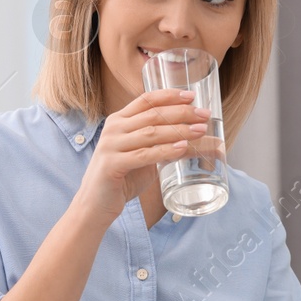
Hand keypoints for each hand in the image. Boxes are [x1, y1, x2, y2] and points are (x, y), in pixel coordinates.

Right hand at [73, 88, 210, 223]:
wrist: (95, 204)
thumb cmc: (122, 178)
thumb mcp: (145, 156)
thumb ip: (164, 144)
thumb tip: (199, 139)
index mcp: (119, 120)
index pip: (146, 100)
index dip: (170, 95)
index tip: (192, 95)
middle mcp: (113, 128)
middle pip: (152, 114)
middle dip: (182, 113)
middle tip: (204, 115)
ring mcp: (111, 145)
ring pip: (151, 133)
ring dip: (179, 130)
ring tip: (201, 130)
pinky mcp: (112, 165)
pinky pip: (144, 155)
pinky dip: (165, 151)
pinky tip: (182, 148)